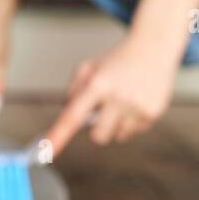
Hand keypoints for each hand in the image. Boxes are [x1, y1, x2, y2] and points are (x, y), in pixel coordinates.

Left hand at [44, 35, 178, 156]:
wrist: (152, 47)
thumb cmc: (116, 60)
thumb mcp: (88, 68)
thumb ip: (73, 92)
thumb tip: (68, 116)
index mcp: (97, 84)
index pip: (72, 116)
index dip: (58, 136)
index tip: (46, 152)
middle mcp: (117, 97)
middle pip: (98, 137)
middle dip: (97, 129)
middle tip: (103, 112)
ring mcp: (136, 106)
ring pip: (117, 136)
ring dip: (116, 125)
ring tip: (123, 102)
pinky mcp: (152, 113)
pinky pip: (134, 132)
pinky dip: (131, 122)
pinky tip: (135, 102)